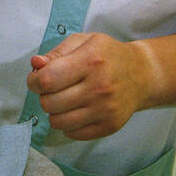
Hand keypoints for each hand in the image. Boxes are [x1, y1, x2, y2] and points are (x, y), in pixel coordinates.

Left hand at [27, 33, 152, 140]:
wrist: (142, 74)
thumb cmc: (107, 55)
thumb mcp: (83, 42)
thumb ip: (56, 53)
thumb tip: (35, 64)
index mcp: (91, 60)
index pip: (47, 80)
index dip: (33, 81)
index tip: (36, 79)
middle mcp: (99, 86)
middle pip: (49, 103)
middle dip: (44, 96)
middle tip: (54, 89)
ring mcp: (106, 109)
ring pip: (58, 122)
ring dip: (54, 112)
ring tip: (63, 100)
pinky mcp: (110, 125)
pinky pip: (73, 133)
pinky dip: (68, 124)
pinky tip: (76, 111)